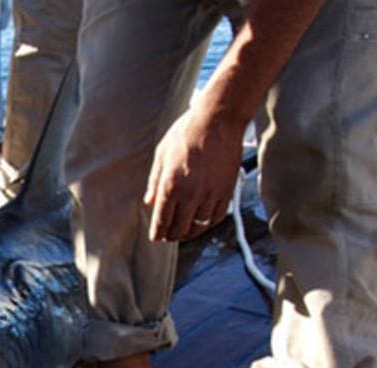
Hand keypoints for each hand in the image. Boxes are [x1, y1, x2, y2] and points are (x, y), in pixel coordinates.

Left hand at [143, 107, 244, 241]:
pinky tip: (202, 222)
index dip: (158, 233)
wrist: (218, 121)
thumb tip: (149, 202)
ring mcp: (211, 194)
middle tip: (168, 236)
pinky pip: (217, 217)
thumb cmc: (187, 133)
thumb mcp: (161, 155)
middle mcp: (191, 194)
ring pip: (199, 226)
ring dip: (189, 233)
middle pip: (180, 229)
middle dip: (171, 236)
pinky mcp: (227, 191)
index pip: (162, 221)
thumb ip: (154, 181)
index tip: (156, 237)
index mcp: (171, 186)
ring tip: (183, 233)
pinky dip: (208, 224)